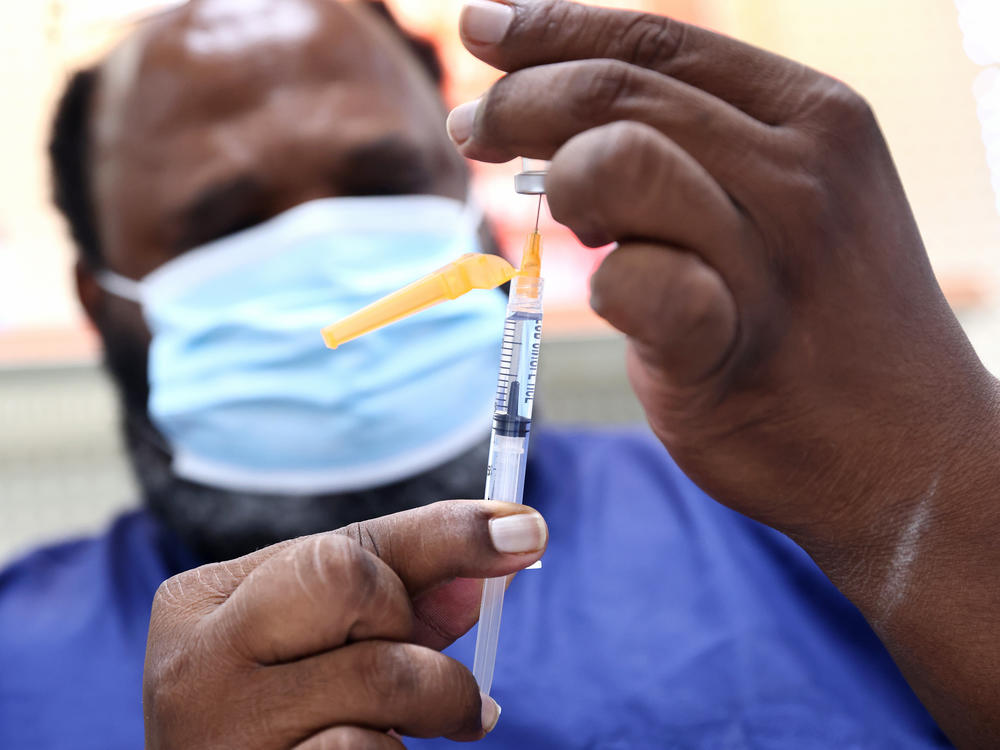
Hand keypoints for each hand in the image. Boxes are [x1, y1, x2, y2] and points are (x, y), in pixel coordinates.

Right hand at [143, 501, 546, 747]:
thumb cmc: (279, 703)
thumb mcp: (326, 632)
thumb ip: (406, 590)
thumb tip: (508, 546)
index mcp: (202, 603)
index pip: (340, 549)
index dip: (445, 536)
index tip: (527, 531)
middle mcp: (196, 665)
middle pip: (346, 584)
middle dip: (405, 618)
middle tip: (423, 657)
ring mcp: (223, 738)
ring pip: (381, 681)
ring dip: (438, 697)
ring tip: (443, 717)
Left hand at [448, 1, 999, 744]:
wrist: (908, 455)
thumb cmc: (821, 322)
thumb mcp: (787, 202)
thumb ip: (697, 153)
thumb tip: (566, 128)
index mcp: (811, 115)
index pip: (655, 40)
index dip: (553, 28)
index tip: (483, 29)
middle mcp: (799, 169)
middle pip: (619, 91)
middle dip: (521, 100)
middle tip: (474, 129)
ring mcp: (771, 256)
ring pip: (619, 159)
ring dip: (563, 180)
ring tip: (572, 220)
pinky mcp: (732, 343)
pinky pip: (634, 281)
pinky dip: (604, 281)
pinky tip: (615, 294)